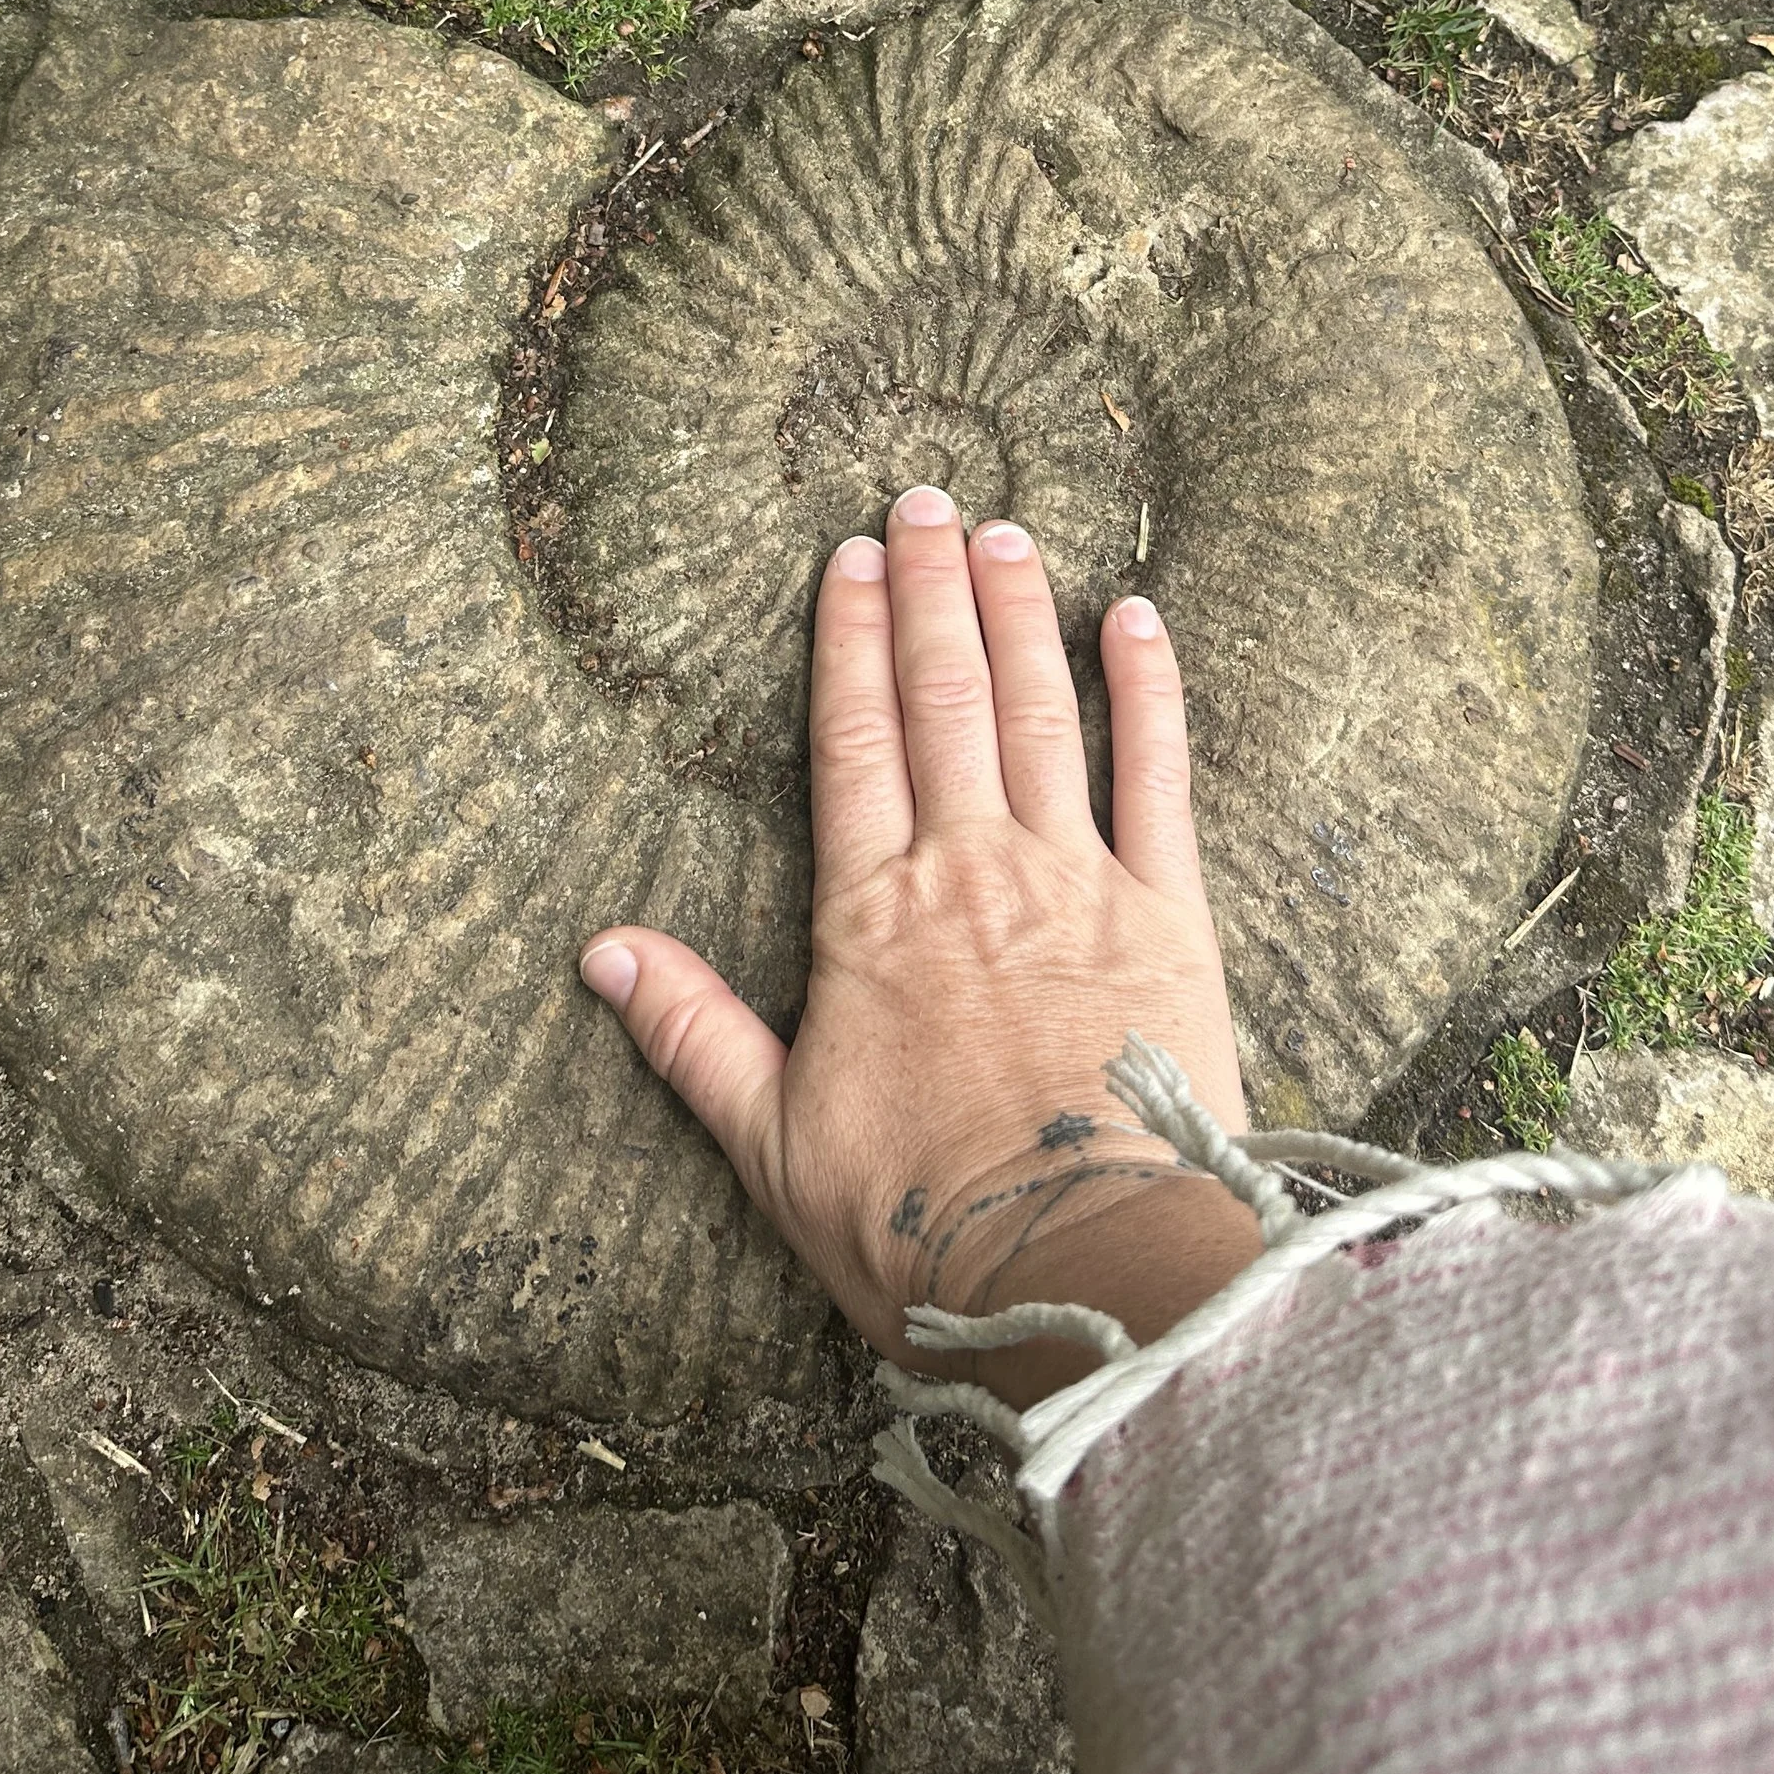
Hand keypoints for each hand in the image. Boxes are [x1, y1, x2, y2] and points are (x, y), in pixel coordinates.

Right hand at [579, 486, 1262, 1396]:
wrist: (1084, 1272)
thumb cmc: (922, 1226)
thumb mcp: (773, 1142)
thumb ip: (693, 1034)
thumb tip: (602, 952)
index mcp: (872, 916)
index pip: (853, 740)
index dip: (848, 640)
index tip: (848, 559)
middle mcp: (970, 871)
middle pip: (945, 698)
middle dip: (931, 590)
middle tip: (923, 501)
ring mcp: (1076, 882)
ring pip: (1040, 712)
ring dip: (1019, 613)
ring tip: (1005, 532)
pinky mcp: (1171, 916)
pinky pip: (1160, 776)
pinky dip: (1149, 690)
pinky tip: (1137, 617)